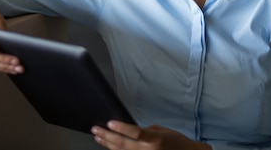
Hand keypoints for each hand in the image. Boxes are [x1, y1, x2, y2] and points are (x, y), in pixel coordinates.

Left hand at [91, 121, 210, 149]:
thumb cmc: (174, 141)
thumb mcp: (160, 130)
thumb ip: (143, 132)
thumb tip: (125, 130)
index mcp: (155, 139)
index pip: (135, 133)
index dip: (121, 128)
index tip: (109, 123)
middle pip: (123, 144)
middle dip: (107, 136)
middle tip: (96, 129)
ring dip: (108, 144)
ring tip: (98, 137)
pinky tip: (109, 147)